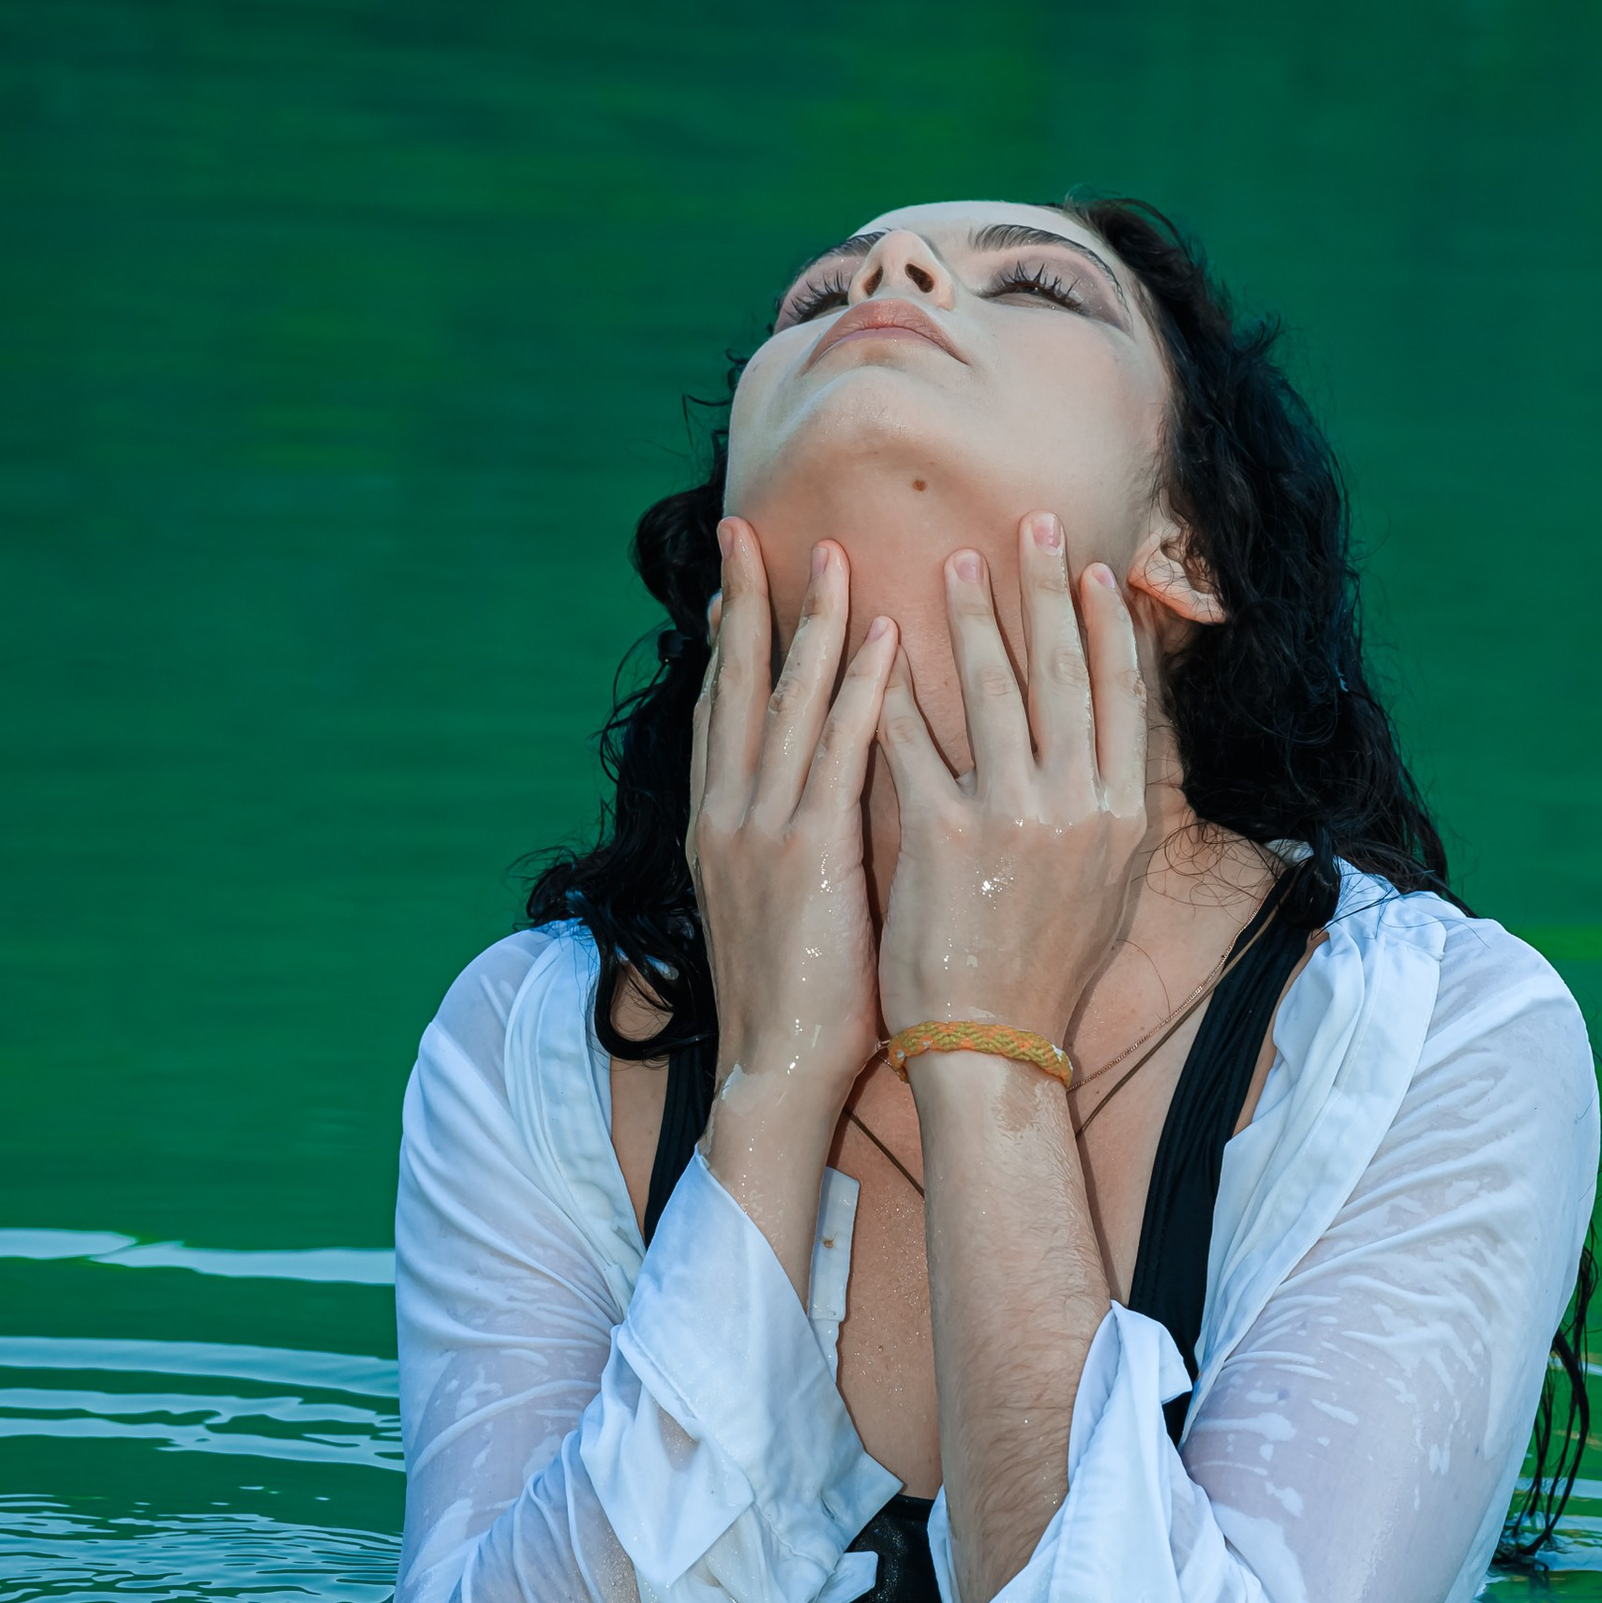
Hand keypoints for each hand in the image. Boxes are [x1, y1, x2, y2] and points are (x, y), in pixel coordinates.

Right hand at [691, 521, 894, 1141]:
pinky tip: (885, 634)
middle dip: (743, 604)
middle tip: (744, 531)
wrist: (777, 1071)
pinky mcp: (808, 851)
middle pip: (732, 688)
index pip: (718, 717)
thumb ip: (786, 849)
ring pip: (784, 703)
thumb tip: (811, 814)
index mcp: (716, 830)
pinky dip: (859, 686)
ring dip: (810, 622)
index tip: (735, 583)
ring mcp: (761, 830)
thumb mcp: (775, 908)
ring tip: (831, 554)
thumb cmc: (795, 1001)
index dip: (726, 646)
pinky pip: (839, 749)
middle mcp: (726, 816)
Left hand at [876, 517, 1150, 1047]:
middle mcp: (1080, 808)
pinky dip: (892, 685)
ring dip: (972, 614)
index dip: (1109, 626)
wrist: (995, 1049)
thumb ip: (1113, 812)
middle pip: (1067, 672)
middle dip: (1048, 588)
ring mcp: (1013, 818)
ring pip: (993, 688)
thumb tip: (1121, 745)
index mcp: (1125, 818)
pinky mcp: (942, 835)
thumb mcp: (1108, 890)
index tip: (1093, 571)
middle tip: (1031, 522)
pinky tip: (873, 641)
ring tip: (953, 559)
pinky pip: (912, 739)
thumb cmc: (1045, 974)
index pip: (1125, 697)